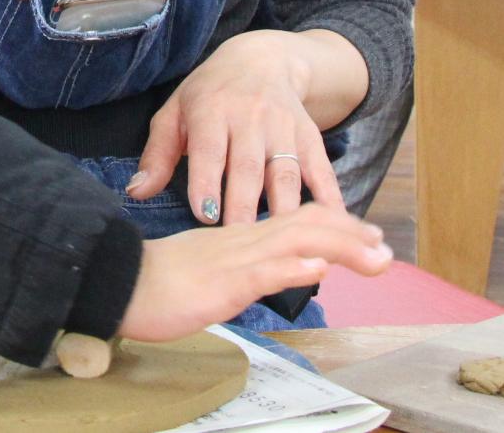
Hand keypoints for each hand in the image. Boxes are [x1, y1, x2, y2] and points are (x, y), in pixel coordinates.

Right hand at [117, 204, 390, 341]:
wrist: (117, 279)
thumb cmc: (159, 279)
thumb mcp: (209, 266)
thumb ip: (243, 263)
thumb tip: (285, 265)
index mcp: (240, 235)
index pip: (297, 222)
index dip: (337, 226)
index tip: (368, 237)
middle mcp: (243, 239)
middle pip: (307, 226)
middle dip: (352, 236)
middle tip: (386, 250)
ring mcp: (233, 258)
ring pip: (295, 242)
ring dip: (341, 248)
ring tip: (376, 259)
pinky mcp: (220, 282)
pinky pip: (260, 271)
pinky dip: (291, 268)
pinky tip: (317, 270)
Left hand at [127, 31, 340, 224]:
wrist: (262, 59)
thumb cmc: (208, 94)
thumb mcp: (175, 113)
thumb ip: (158, 155)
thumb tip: (136, 192)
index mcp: (211, 110)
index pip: (209, 149)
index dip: (208, 182)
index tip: (205, 216)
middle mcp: (250, 117)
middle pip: (249, 166)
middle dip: (245, 205)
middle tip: (239, 242)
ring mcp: (284, 127)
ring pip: (286, 172)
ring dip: (285, 209)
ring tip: (281, 245)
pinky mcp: (310, 136)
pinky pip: (321, 169)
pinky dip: (329, 197)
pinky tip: (332, 225)